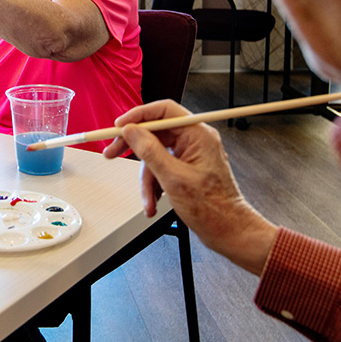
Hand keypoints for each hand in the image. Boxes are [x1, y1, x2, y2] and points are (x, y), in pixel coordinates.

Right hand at [104, 100, 278, 275]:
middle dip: (134, 148)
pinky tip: (154, 201)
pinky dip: (155, 184)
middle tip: (112, 153)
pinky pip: (162, 168)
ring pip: (156, 155)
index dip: (138, 115)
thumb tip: (131, 131)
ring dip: (147, 178)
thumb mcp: (173, 178)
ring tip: (148, 199)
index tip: (119, 125)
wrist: (228, 230)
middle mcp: (195, 140)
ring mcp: (191, 154)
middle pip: (155, 133)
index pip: (164, 111)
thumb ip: (149, 151)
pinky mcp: (187, 168)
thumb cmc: (212, 208)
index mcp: (198, 134)